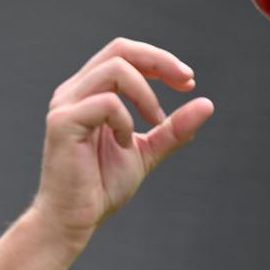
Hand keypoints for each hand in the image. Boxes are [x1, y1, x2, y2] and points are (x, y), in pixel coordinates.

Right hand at [31, 38, 214, 248]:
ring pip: (115, 68)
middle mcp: (73, 92)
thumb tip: (207, 104)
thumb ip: (172, 131)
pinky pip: (106, 102)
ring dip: (146, 93)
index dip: (160, 60)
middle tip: (186, 83)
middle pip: (120, 49)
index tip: (188, 82)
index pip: (124, 54)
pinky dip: (126, 120)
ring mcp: (65, 105)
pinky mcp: (62, 123)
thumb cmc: (100, 187)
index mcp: (88, 93)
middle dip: (160, 61)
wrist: (73, 220)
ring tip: (154, 122)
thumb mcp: (146, 152)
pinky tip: (124, 143)